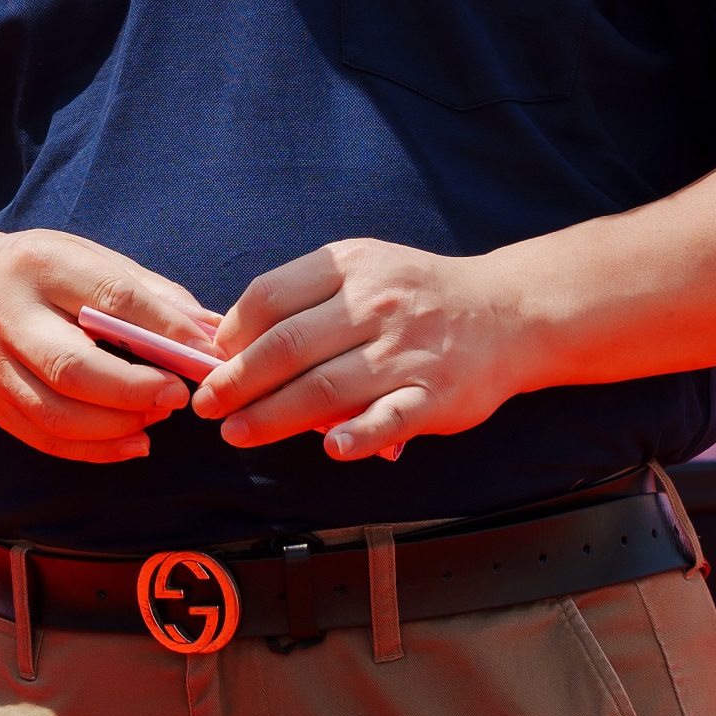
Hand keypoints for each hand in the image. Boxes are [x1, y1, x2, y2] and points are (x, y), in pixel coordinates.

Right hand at [0, 232, 215, 464]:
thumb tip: (212, 334)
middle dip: (134, 389)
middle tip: (178, 396)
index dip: (162, 329)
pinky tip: (134, 442)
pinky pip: (46, 439)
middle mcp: (7, 317)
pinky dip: (96, 450)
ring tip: (157, 414)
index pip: (108, 298)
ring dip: (118, 425)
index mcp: (40, 266)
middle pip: (72, 367)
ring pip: (57, 414)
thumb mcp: (96, 260)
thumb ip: (155, 296)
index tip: (204, 353)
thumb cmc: (52, 275)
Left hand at [195, 240, 540, 462]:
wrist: (507, 312)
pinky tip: (330, 448)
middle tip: (208, 405)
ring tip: (238, 433)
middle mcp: (375, 304)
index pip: (270, 297)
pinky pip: (390, 417)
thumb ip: (306, 298)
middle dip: (237, 381)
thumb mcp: (365, 271)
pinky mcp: (435, 394)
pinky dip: (358, 435)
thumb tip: (232, 342)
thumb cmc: (417, 296)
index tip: (211, 360)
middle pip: (287, 347)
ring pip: (325, 387)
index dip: (230, 333)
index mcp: (350, 267)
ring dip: (273, 416)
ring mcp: (406, 351)